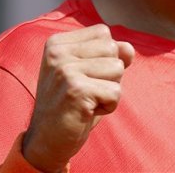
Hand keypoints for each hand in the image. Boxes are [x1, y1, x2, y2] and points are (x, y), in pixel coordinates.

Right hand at [22, 24, 134, 172]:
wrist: (46, 141)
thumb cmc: (71, 105)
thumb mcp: (89, 74)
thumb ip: (109, 55)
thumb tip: (129, 49)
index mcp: (57, 43)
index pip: (102, 33)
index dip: (104, 57)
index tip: (84, 77)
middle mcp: (58, 52)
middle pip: (112, 49)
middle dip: (109, 74)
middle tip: (87, 92)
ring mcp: (65, 70)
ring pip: (117, 68)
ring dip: (109, 90)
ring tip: (87, 101)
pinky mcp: (76, 90)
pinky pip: (116, 92)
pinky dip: (109, 106)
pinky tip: (88, 111)